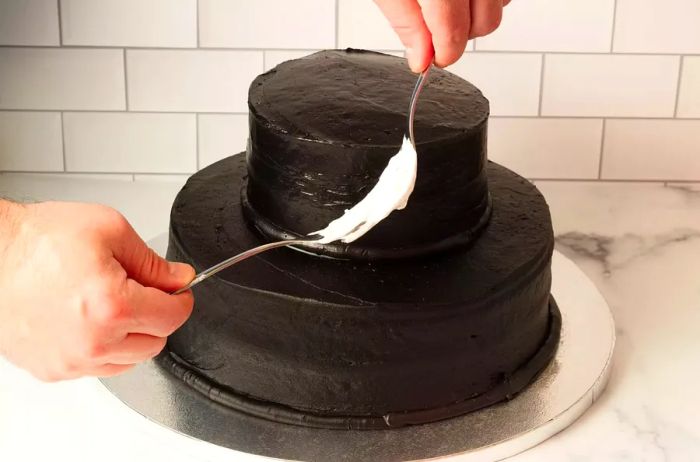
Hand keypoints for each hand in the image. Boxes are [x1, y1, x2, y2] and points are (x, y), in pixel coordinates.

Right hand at [0, 201, 193, 381]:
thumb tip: (179, 279)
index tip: (177, 291)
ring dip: (131, 335)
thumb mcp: (111, 231)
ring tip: (110, 304)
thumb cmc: (39, 240)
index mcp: (112, 306)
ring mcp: (71, 361)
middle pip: (155, 342)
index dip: (181, 299)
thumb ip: (154, 263)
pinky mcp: (53, 370)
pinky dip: (104, 347)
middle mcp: (93, 342)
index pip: (173, 317)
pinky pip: (98, 367)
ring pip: (129, 360)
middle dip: (156, 316)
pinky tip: (89, 319)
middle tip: (140, 291)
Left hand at [375, 0, 509, 71]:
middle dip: (460, 36)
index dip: (442, 52)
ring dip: (476, 17)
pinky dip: (487, 0)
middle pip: (485, 23)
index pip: (452, 29)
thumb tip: (421, 58)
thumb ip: (404, 22)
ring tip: (448, 8)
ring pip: (500, 8)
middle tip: (434, 33)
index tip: (431, 60)